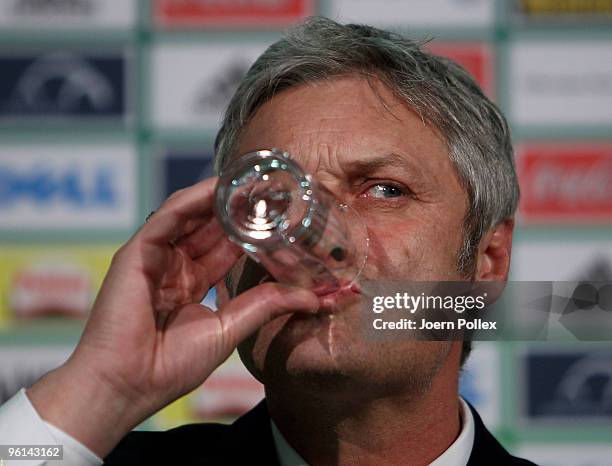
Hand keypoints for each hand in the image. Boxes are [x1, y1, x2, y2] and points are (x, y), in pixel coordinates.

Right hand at [27, 177, 319, 456]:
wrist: (127, 384)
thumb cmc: (170, 366)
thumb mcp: (229, 328)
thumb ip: (265, 305)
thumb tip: (312, 297)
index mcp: (190, 284)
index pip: (224, 248)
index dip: (250, 231)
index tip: (279, 215)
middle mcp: (173, 267)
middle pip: (209, 228)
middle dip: (237, 209)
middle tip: (268, 189)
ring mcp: (154, 257)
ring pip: (189, 216)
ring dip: (218, 198)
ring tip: (248, 181)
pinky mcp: (136, 252)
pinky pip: (167, 218)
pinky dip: (192, 201)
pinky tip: (218, 188)